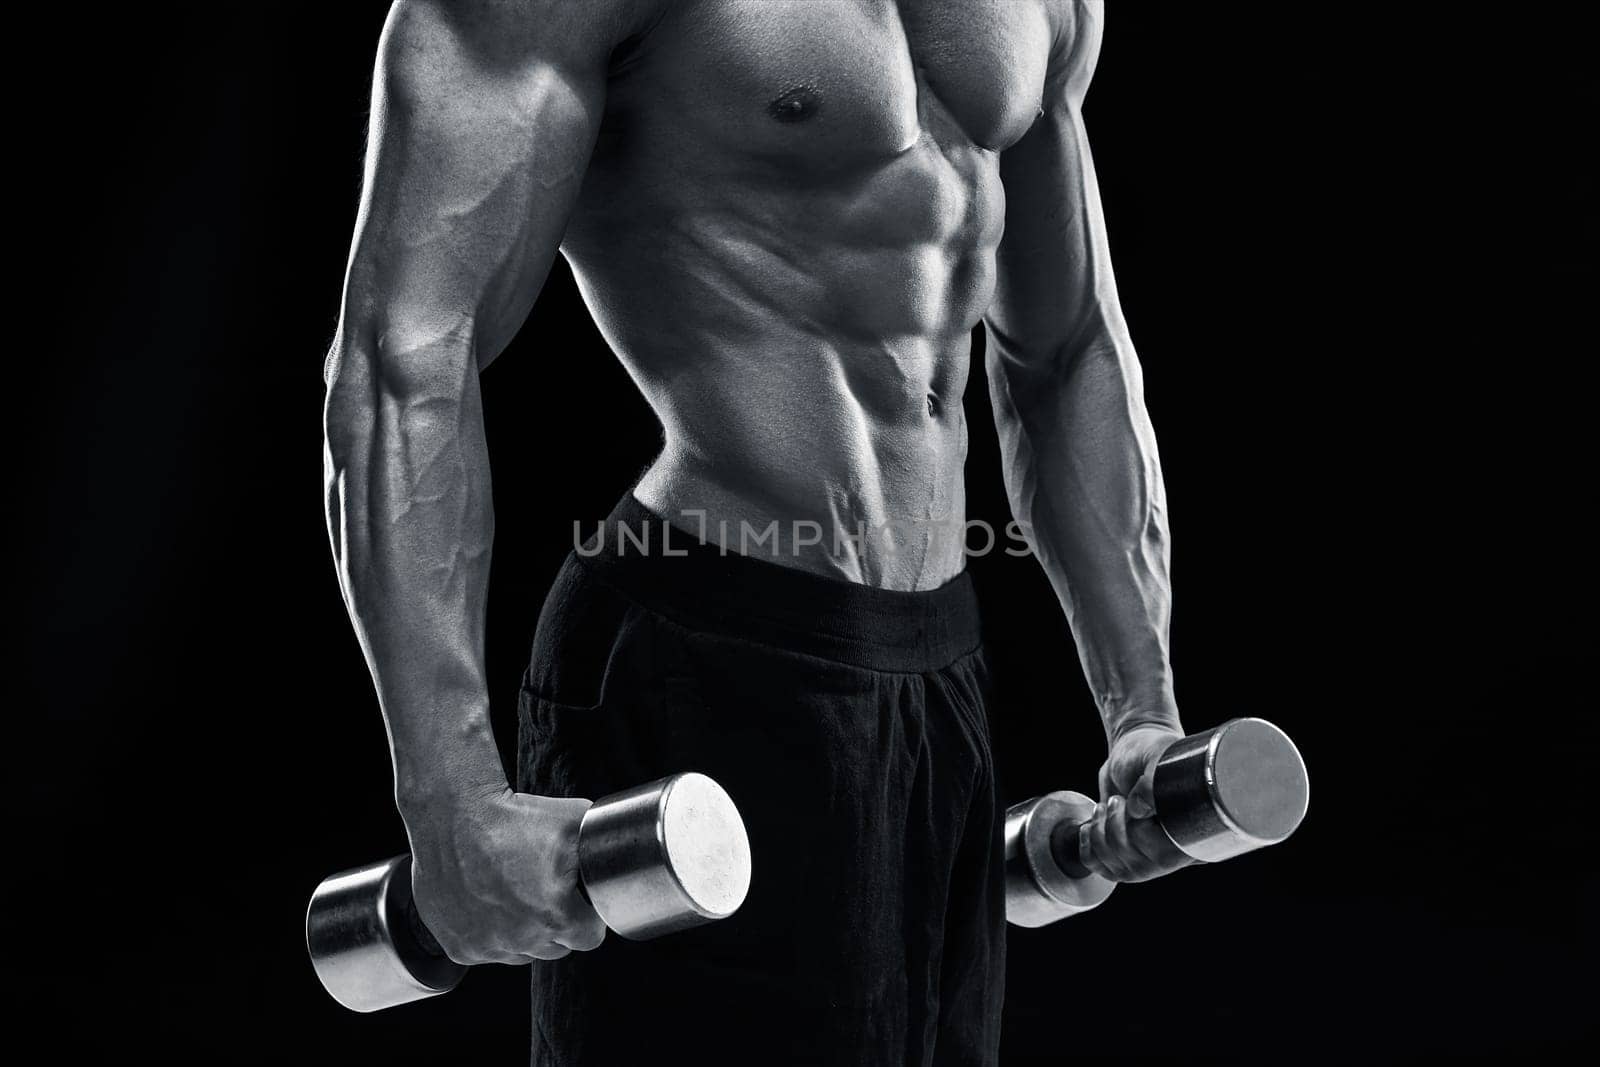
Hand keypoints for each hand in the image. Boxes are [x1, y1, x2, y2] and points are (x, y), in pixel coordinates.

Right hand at [404, 788, 606, 963]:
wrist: (453, 815)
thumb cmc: (513, 817)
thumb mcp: (573, 819)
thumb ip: (603, 843)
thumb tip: (625, 846)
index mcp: (556, 915)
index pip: (589, 938)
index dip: (590, 919)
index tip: (582, 903)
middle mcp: (522, 939)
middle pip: (556, 948)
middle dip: (558, 926)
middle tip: (546, 892)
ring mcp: (487, 946)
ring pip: (521, 953)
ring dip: (524, 933)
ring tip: (516, 895)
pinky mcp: (460, 947)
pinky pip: (487, 951)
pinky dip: (491, 934)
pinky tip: (489, 902)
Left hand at [1076, 725, 1194, 882]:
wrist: (1134, 753)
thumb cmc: (1152, 753)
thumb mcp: (1155, 756)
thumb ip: (1152, 779)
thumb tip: (1138, 810)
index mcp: (1191, 835)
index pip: (1161, 853)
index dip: (1141, 828)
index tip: (1135, 806)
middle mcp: (1171, 856)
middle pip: (1133, 858)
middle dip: (1117, 823)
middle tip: (1120, 800)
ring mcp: (1145, 862)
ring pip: (1111, 862)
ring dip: (1100, 828)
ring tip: (1107, 805)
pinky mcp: (1119, 859)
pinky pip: (1095, 864)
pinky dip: (1087, 841)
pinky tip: (1093, 821)